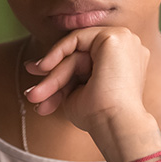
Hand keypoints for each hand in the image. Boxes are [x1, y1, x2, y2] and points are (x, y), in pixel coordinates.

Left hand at [23, 27, 150, 133]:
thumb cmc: (100, 118)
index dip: (60, 73)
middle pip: (80, 57)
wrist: (116, 124)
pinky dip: (58, 52)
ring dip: (54, 75)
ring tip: (35, 95)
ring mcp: (124, 40)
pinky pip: (77, 38)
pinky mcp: (114, 37)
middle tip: (32, 94)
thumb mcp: (79, 93)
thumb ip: (67, 75)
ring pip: (77, 51)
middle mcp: (128, 49)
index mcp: (125, 64)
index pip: (87, 63)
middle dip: (53, 76)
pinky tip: (45, 68)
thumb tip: (35, 65)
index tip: (38, 90)